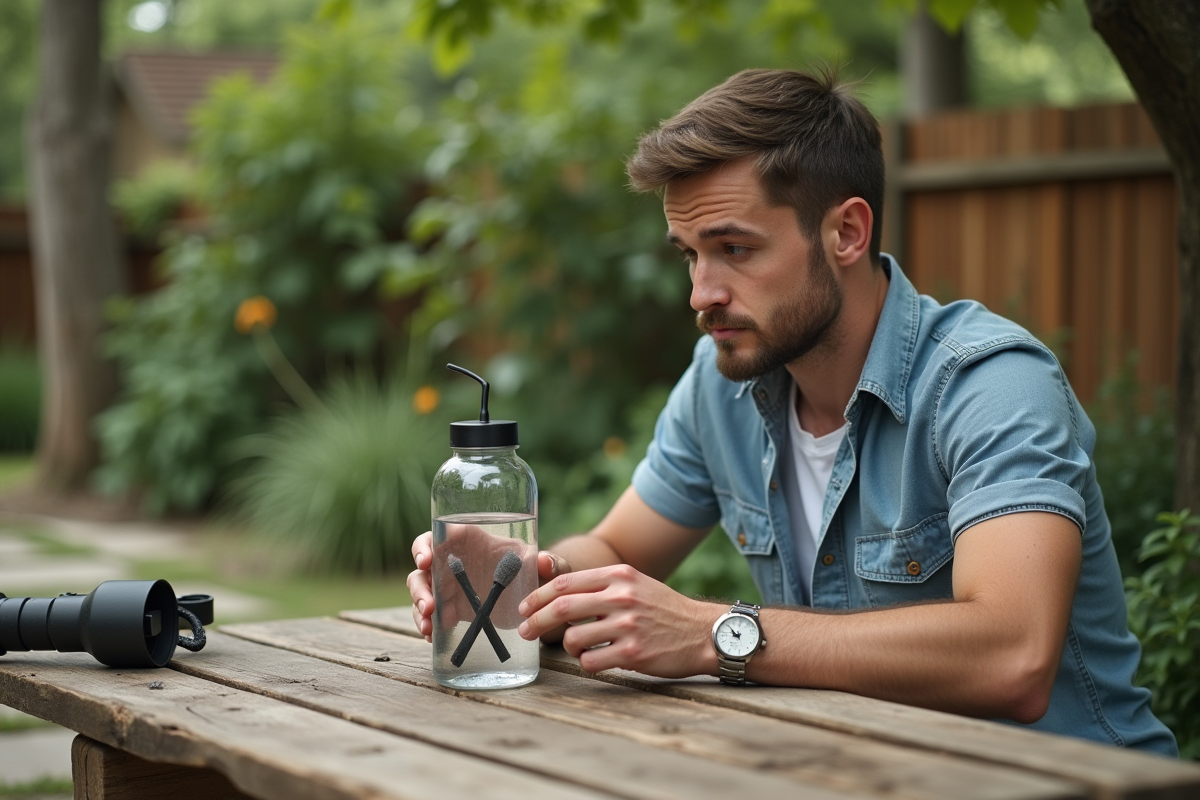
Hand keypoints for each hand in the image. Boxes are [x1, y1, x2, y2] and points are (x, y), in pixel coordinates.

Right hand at [407, 531, 570, 643]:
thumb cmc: (531, 569)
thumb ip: (547, 562)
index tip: (425, 561)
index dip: (423, 547)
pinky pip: (432, 617)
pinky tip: (433, 637)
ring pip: (422, 594)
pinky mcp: (452, 610)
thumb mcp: (540, 564)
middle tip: (429, 606)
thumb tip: (544, 561)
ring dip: (419, 609)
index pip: (435, 538)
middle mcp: (451, 564)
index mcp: (466, 542)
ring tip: (429, 627)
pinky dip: (429, 627)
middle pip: (422, 570)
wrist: (531, 597)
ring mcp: (449, 588)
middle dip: (420, 588)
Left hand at [517, 564, 719, 677]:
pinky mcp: (633, 652)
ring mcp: (627, 625)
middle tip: (526, 632)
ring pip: (573, 638)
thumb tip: (557, 592)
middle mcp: (621, 596)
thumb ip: (602, 585)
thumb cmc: (664, 610)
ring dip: (568, 647)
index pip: (565, 583)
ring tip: (579, 648)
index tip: (525, 608)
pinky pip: (590, 661)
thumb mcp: (635, 584)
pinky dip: (586, 663)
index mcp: (619, 575)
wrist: (703, 632)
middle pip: (561, 608)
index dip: (538, 596)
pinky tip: (597, 660)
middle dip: (535, 621)